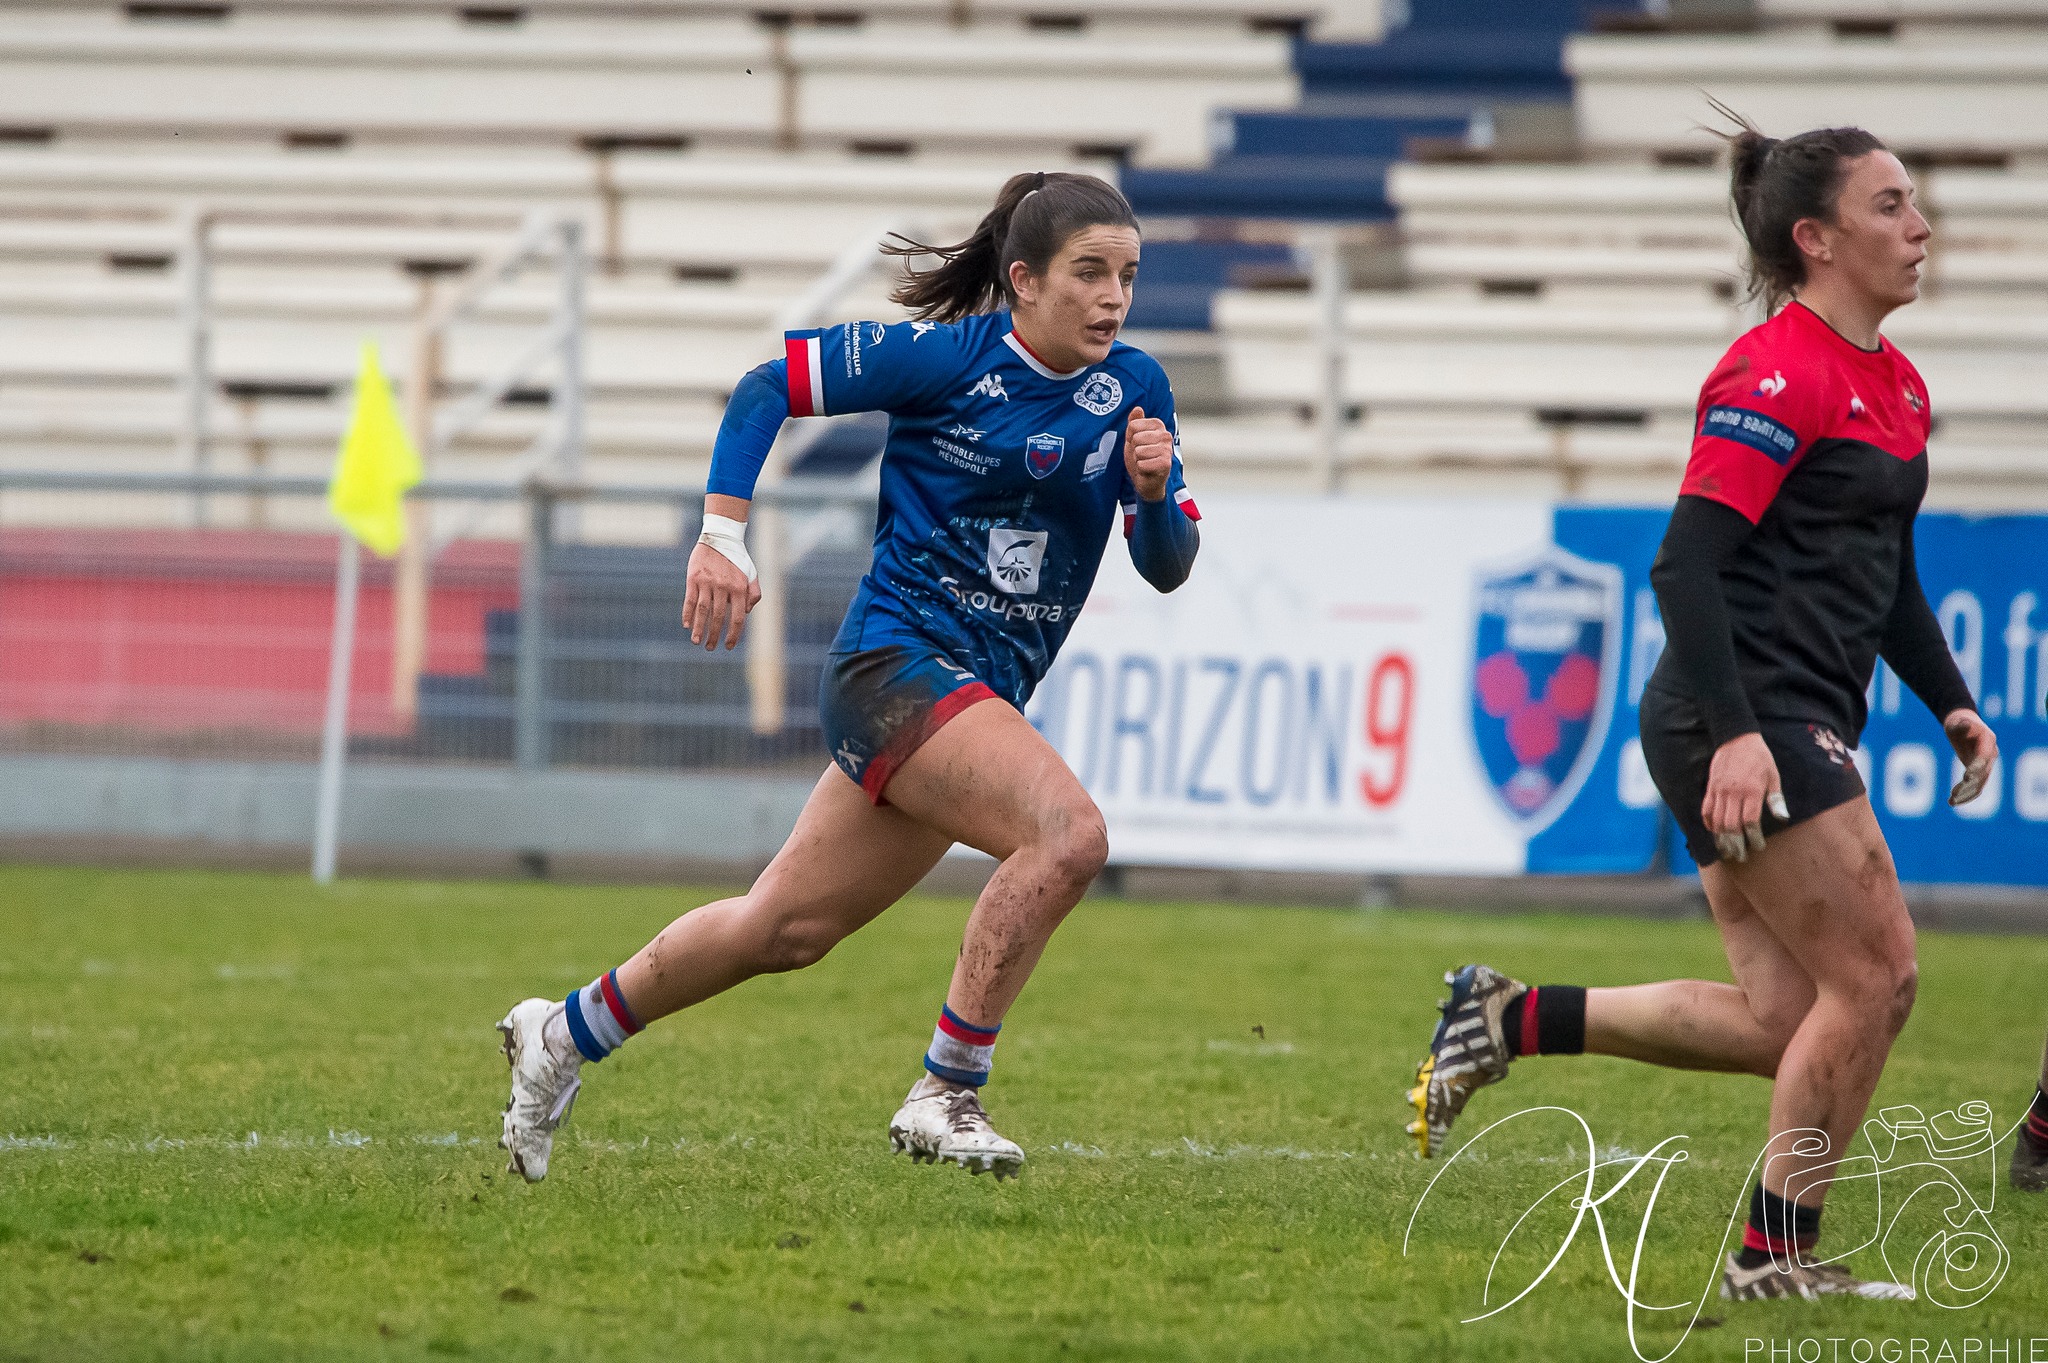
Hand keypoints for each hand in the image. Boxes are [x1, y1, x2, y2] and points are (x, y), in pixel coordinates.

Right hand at [681, 540, 760, 650]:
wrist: (720, 537)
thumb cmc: (737, 559)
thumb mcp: (751, 574)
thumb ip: (753, 594)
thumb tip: (746, 613)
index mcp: (739, 588)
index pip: (738, 618)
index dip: (734, 634)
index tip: (729, 646)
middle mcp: (724, 586)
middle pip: (718, 617)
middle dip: (714, 635)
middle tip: (710, 648)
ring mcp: (707, 582)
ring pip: (703, 611)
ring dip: (699, 628)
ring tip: (697, 642)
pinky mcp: (694, 578)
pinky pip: (690, 599)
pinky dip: (688, 613)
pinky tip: (687, 625)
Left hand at [1123, 405, 1172, 502]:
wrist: (1147, 480)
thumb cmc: (1141, 457)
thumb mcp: (1133, 438)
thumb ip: (1134, 422)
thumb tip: (1137, 408)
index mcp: (1158, 425)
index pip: (1133, 425)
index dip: (1130, 437)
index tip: (1136, 444)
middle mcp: (1165, 435)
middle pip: (1136, 438)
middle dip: (1134, 449)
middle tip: (1140, 455)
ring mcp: (1167, 449)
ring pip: (1138, 451)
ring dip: (1137, 460)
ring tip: (1144, 462)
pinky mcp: (1165, 463)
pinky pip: (1142, 464)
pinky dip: (1141, 469)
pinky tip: (1147, 470)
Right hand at [1703, 732, 1788, 863]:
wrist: (1736, 738)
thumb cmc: (1759, 758)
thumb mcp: (1773, 776)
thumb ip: (1776, 799)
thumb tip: (1783, 818)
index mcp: (1751, 791)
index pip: (1750, 822)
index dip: (1754, 838)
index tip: (1758, 846)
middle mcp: (1733, 793)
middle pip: (1731, 826)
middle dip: (1735, 844)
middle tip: (1740, 856)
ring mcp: (1719, 791)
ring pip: (1716, 821)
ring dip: (1720, 838)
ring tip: (1726, 850)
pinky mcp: (1710, 788)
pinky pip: (1706, 810)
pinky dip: (1708, 824)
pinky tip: (1713, 832)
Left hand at [1943, 708, 1997, 804]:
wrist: (1963, 723)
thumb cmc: (1960, 721)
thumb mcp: (1959, 721)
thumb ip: (1963, 724)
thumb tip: (1965, 724)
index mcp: (1988, 741)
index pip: (1984, 757)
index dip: (1976, 768)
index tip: (1966, 777)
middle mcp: (1990, 755)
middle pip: (1983, 774)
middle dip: (1969, 785)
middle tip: (1954, 793)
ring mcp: (1985, 764)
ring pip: (1979, 784)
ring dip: (1966, 794)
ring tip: (1952, 801)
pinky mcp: (1978, 772)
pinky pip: (1975, 786)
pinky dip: (1965, 795)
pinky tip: (1952, 802)